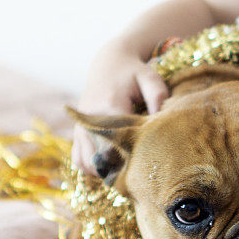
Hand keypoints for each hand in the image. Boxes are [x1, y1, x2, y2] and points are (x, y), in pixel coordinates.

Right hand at [71, 38, 168, 173]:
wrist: (108, 62)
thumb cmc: (134, 72)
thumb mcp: (150, 77)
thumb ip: (158, 96)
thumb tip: (161, 121)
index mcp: (109, 106)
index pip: (117, 143)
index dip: (131, 159)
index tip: (146, 166)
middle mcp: (90, 119)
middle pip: (100, 158)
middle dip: (118, 171)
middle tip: (138, 176)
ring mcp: (80, 126)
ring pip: (86, 163)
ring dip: (104, 172)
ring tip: (125, 173)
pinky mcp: (77, 130)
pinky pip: (78, 159)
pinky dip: (91, 168)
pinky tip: (111, 167)